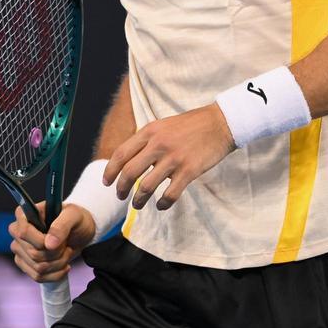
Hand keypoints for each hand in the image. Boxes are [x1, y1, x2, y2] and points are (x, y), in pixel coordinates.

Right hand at [8, 202, 95, 282]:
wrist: (79, 232)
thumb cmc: (74, 219)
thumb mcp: (73, 216)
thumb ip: (61, 226)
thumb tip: (49, 244)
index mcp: (24, 214)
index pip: (24, 232)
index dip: (42, 241)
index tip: (59, 241)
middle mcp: (17, 231)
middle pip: (33, 253)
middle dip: (56, 253)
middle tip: (66, 244)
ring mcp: (19, 249)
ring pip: (37, 267)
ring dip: (58, 263)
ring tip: (66, 253)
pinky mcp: (25, 264)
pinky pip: (37, 277)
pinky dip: (55, 274)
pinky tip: (64, 266)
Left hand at [104, 103, 234, 210]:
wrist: (220, 123)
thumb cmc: (191, 126)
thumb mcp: (163, 125)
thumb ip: (147, 141)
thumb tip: (129, 161)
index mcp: (149, 131)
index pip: (121, 154)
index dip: (110, 171)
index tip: (107, 182)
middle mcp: (158, 144)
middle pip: (129, 172)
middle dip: (121, 188)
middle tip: (121, 196)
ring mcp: (174, 158)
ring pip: (146, 186)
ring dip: (138, 200)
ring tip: (137, 205)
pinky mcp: (189, 170)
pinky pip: (170, 194)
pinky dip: (162, 203)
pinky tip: (161, 205)